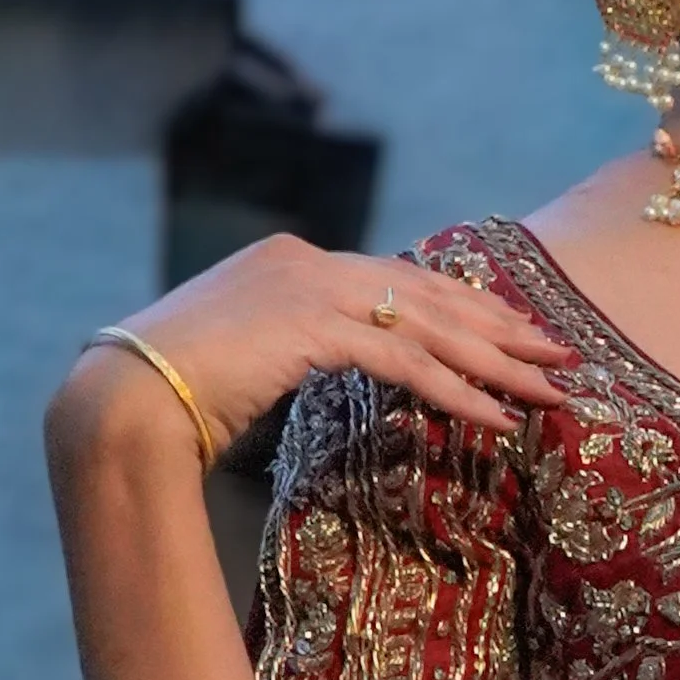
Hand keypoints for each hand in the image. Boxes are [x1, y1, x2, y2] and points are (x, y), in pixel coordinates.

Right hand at [53, 234, 566, 462]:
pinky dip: (457, 390)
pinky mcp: (309, 326)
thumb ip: (298, 350)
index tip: (513, 334)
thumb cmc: (173, 398)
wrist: (119, 403)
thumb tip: (341, 369)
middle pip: (428, 294)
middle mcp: (307, 261)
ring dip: (497, 362)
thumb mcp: (249, 361)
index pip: (399, 281)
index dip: (463, 309)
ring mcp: (308, 287)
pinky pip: (405, 361)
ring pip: (428, 325)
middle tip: (560, 355)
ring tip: (550, 391)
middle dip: (500, 328)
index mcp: (293, 262)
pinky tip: (497, 417)